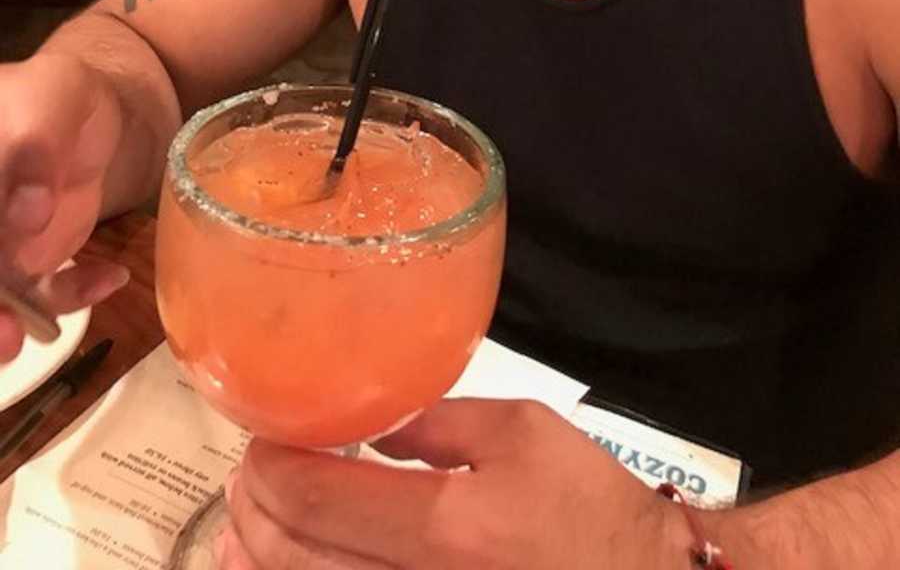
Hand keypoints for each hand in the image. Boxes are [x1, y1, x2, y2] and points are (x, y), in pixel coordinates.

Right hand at [0, 53, 129, 360]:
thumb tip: (25, 212)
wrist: (90, 111)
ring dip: (8, 322)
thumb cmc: (58, 94)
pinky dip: (73, 294)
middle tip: (4, 339)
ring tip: (34, 335)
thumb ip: (35, 144)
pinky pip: (41, 294)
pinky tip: (111, 275)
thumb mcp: (51, 97)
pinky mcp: (27, 263)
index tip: (0, 281)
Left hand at [218, 398, 681, 568]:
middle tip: (245, 478)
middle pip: (298, 559)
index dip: (274, 466)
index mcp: (442, 526)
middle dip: (255, 512)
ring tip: (237, 534)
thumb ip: (438, 424)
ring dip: (259, 562)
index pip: (321, 497)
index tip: (261, 438)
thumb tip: (373, 424)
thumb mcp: (521, 433)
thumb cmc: (586, 505)